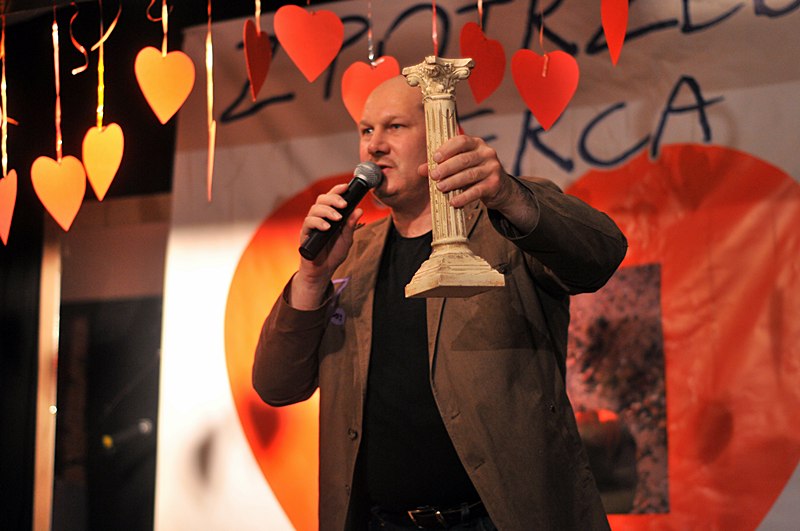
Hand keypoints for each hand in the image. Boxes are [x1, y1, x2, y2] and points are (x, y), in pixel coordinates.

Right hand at [291, 183, 362, 308]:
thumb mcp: (347, 239)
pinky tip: (327, 227)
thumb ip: (351, 225)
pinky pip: (308, 223)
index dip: (337, 190)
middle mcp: (319, 217)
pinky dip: (318, 222)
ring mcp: (311, 225)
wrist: (323, 271)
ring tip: (337, 218)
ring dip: (327, 211)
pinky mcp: (305, 234)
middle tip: (344, 205)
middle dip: (333, 199)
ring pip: (314, 209)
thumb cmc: (334, 254)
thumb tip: (359, 210)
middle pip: (322, 199)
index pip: (332, 198)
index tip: (346, 186)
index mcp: (330, 216)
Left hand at [422, 134, 515, 209]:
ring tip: (440, 188)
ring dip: (452, 182)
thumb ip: (442, 165)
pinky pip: (476, 191)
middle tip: (433, 176)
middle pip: (464, 159)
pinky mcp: (494, 184)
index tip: (435, 158)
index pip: (461, 141)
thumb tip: (421, 170)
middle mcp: (487, 153)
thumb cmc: (475, 173)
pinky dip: (463, 197)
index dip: (447, 149)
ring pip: (469, 175)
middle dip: (446, 168)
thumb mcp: (461, 165)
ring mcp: (492, 168)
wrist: (500, 188)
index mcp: (477, 143)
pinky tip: (453, 202)